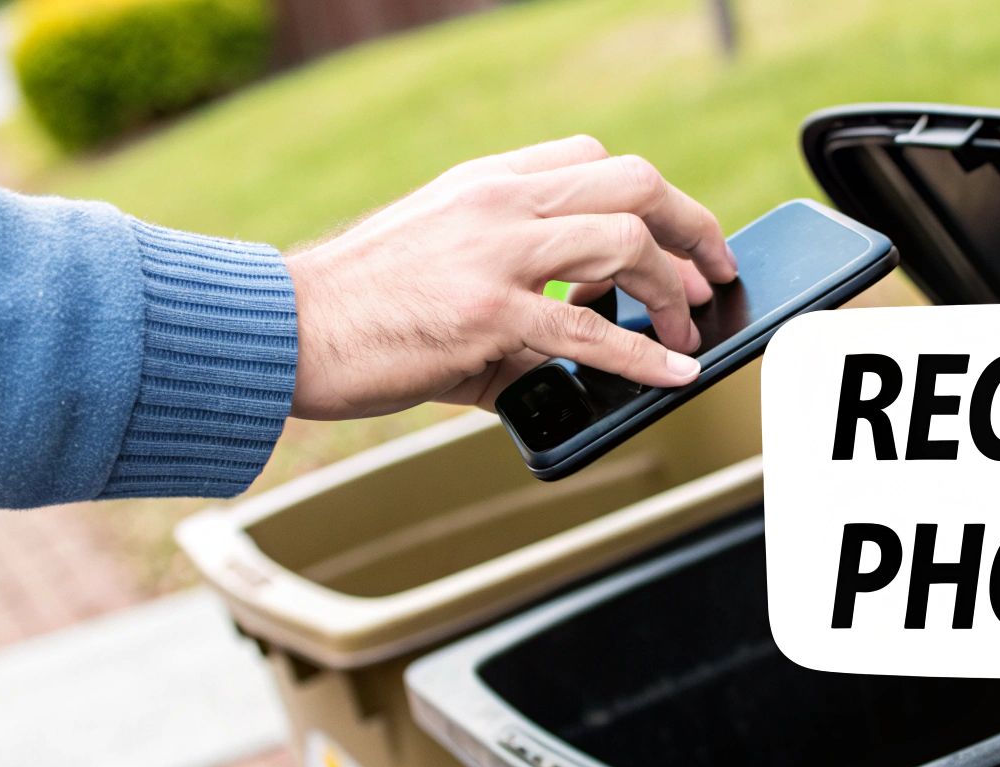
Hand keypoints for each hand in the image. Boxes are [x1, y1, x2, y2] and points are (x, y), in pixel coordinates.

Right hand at [284, 135, 738, 418]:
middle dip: (692, 228)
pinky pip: (589, 331)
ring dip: (672, 291)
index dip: (652, 200)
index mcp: (487, 183)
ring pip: (626, 243)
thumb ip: (519, 283)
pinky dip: (645, 354)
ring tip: (684, 330)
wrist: (286, 328)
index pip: (594, 160)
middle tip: (713, 274)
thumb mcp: (444, 260)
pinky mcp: (486, 314)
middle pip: (633, 184)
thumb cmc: (360, 306)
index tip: (677, 241)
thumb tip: (585, 338)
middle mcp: (497, 203)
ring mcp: (494, 254)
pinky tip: (672, 371)